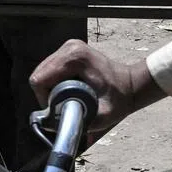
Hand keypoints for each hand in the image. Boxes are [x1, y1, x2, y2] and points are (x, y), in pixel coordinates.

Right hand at [31, 40, 155, 133]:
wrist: (131, 84)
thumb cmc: (119, 99)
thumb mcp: (103, 115)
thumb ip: (77, 121)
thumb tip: (49, 124)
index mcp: (74, 58)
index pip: (40, 80)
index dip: (44, 99)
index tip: (60, 108)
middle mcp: (69, 47)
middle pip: (39, 74)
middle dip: (47, 94)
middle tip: (64, 105)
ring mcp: (68, 46)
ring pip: (43, 71)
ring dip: (50, 88)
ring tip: (69, 97)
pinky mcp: (68, 49)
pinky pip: (50, 68)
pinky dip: (55, 81)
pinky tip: (69, 88)